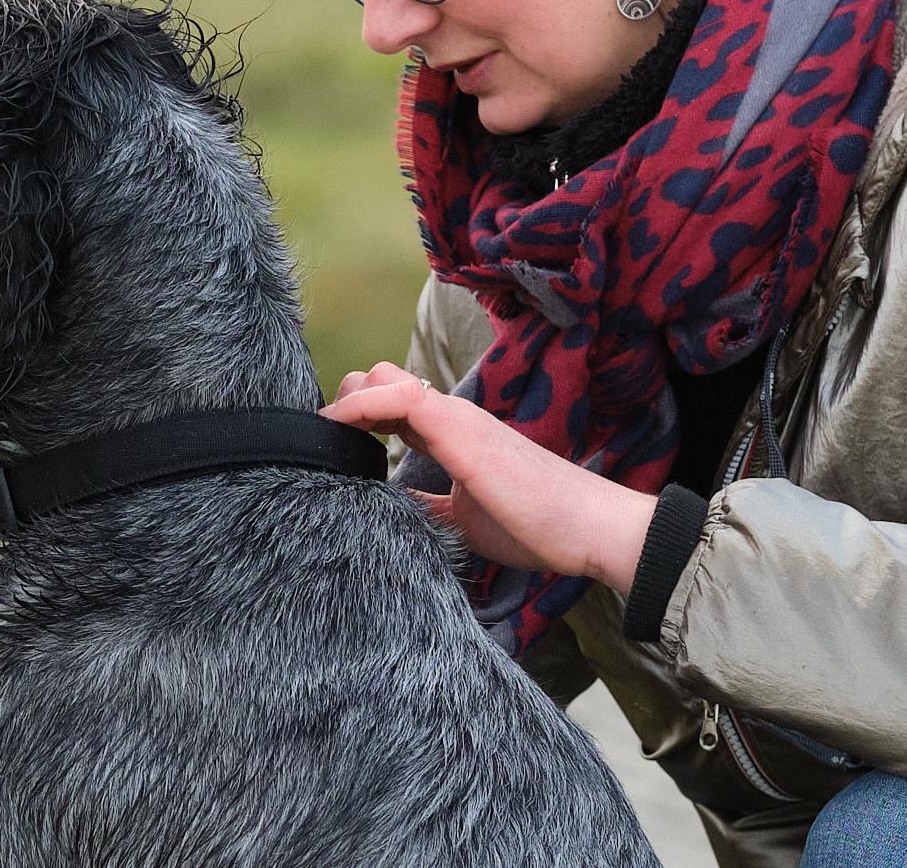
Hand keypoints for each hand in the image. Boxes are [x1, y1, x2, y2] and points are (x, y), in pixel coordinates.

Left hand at [320, 362, 656, 593]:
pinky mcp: (459, 427)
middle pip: (383, 378)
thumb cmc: (534, 524)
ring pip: (385, 378)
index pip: (393, 405)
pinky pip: (398, 398)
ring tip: (321, 430)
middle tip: (322, 438)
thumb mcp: (462, 519)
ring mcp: (455, 417)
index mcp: (452, 435)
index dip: (356, 414)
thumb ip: (427, 505)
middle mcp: (450, 416)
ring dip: (347, 398)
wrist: (585, 528)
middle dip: (346, 399)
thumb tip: (388, 508)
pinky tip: (336, 425)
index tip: (328, 443)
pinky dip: (361, 405)